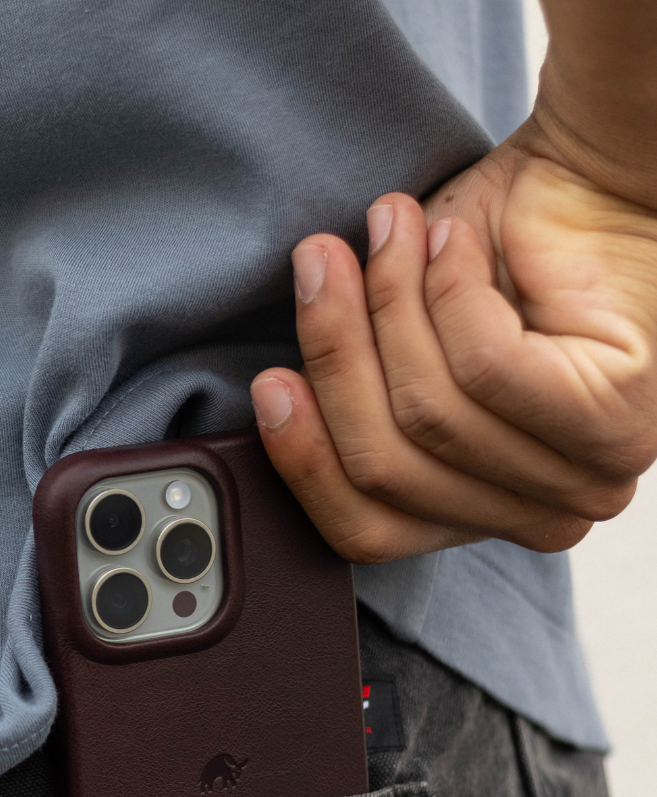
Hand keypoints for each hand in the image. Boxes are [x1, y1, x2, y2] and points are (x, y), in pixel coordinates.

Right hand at [250, 123, 656, 562]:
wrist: (597, 182)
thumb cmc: (485, 266)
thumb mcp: (393, 353)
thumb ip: (350, 404)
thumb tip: (271, 408)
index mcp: (481, 516)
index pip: (367, 528)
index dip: (304, 460)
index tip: (268, 383)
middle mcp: (538, 516)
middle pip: (387, 469)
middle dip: (337, 357)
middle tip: (317, 263)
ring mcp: (584, 481)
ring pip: (430, 415)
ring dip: (391, 304)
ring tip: (390, 227)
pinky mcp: (613, 424)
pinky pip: (486, 369)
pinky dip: (450, 292)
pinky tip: (452, 240)